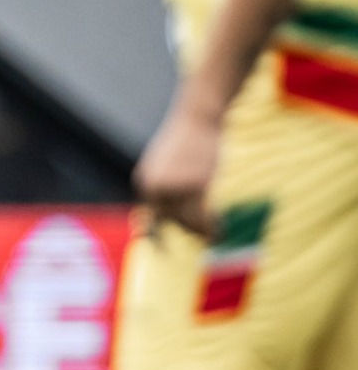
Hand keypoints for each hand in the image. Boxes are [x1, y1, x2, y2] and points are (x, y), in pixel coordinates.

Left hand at [133, 104, 221, 238]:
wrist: (200, 116)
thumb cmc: (188, 139)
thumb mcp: (167, 163)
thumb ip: (166, 188)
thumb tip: (169, 216)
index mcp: (147, 182)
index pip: (153, 218)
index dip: (157, 237)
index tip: (164, 253)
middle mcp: (155, 186)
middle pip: (175, 222)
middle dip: (193, 231)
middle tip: (210, 236)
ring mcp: (175, 185)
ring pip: (190, 222)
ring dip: (205, 232)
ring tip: (220, 235)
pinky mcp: (196, 183)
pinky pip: (205, 215)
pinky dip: (213, 225)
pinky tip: (222, 229)